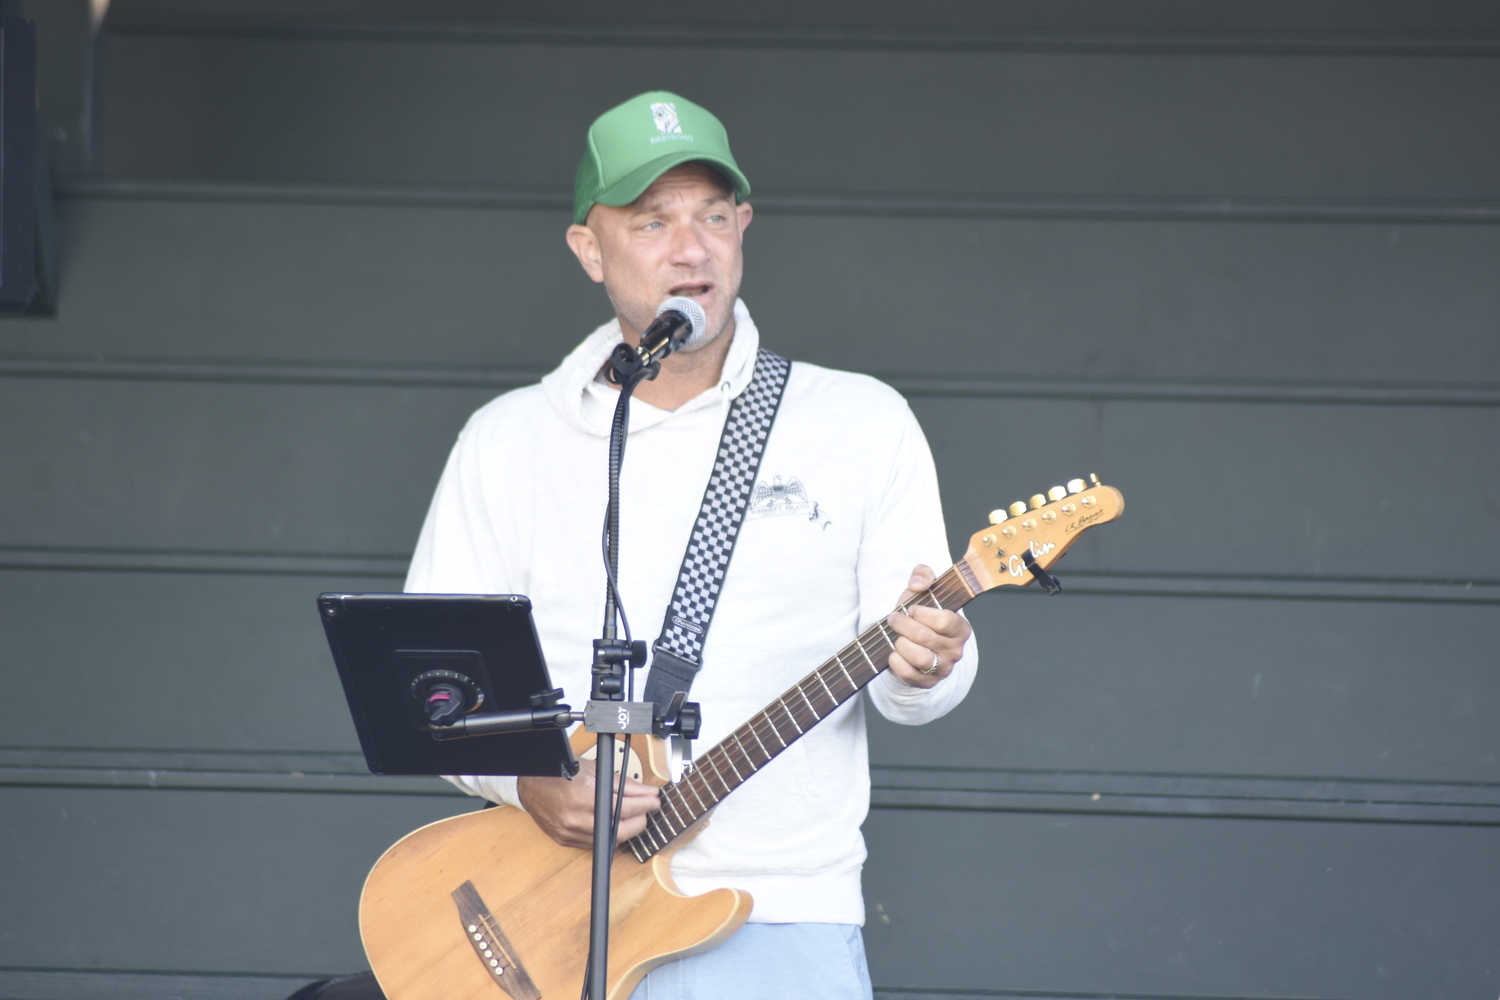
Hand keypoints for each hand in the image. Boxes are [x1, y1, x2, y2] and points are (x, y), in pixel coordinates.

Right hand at [516, 757, 659, 848]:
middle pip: (618, 830)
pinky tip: (614, 825)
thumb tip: (646, 792)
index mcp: (581, 799)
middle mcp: (574, 820)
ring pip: (608, 841)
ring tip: (633, 817)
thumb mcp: (593, 771)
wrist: (530, 785)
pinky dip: (608, 836)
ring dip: (626, 830)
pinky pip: (594, 844)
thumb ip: (622, 784)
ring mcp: (569, 833)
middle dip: (639, 821)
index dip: (643, 805)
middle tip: (647, 810)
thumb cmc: (559, 773)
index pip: (622, 808)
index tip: (654, 801)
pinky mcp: (565, 841)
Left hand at [885, 564, 972, 689]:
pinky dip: (896, 662)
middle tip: (893, 619)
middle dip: (903, 625)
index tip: (911, 609)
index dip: (923, 613)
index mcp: (960, 628)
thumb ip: (923, 575)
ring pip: (919, 658)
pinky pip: (909, 675)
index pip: (945, 620)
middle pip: (925, 637)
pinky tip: (893, 653)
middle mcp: (956, 651)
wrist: (912, 643)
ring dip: (900, 644)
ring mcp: (943, 669)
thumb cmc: (919, 615)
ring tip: (896, 637)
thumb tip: (918, 584)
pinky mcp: (927, 683)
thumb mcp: (922, 591)